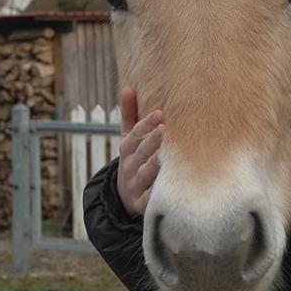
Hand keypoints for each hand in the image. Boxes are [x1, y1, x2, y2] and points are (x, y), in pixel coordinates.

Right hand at [117, 86, 163, 216]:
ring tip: (164, 157)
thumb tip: (127, 87)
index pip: (135, 134)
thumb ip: (129, 114)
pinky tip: (165, 189)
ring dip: (153, 166)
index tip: (160, 113)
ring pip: (144, 174)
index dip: (146, 124)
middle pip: (141, 152)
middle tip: (165, 130)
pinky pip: (149, 199)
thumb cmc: (134, 159)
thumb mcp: (128, 139)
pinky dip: (155, 195)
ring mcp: (135, 185)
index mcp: (127, 149)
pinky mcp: (141, 203)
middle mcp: (130, 165)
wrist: (125, 196)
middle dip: (152, 141)